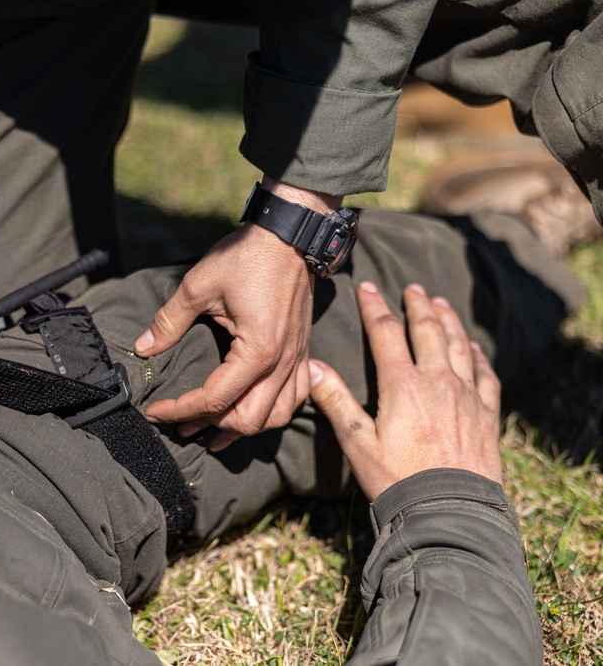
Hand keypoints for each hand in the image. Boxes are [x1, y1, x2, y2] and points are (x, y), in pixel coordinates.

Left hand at [136, 179, 337, 450]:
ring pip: (276, 417)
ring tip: (214, 430)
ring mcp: (297, 360)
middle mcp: (281, 363)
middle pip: (248, 420)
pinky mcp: (303, 353)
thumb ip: (169, 321)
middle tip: (182, 425)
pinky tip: (252, 408)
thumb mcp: (198, 286)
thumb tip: (143, 348)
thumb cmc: (246, 257)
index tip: (155, 412)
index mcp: (257, 351)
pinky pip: (295, 399)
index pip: (214, 399)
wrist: (289, 234)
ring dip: (244, 427)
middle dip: (211, 426)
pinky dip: (273, 412)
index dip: (180, 410)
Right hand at [308, 282, 502, 500]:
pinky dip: (477, 355)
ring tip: (441, 304)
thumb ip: (335, 401)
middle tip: (412, 288)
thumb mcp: (356, 442)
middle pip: (428, 330)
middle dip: (418, 305)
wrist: (448, 512)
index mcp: (403, 385)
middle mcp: (438, 382)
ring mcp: (467, 396)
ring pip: (459, 345)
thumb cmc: (396, 480)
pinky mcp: (487, 415)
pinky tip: (473, 349)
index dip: (375, 307)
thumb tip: (312, 366)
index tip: (368, 288)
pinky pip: (485, 374)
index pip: (386, 333)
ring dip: (449, 321)